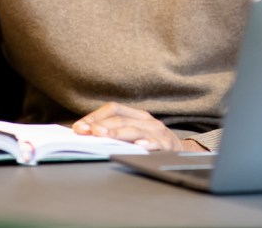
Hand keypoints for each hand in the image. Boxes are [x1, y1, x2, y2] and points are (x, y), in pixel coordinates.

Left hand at [72, 102, 205, 151]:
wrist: (182, 153)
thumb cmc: (150, 143)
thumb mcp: (134, 133)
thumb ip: (113, 131)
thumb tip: (83, 134)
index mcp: (136, 114)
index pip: (113, 108)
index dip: (95, 116)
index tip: (79, 128)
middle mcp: (146, 120)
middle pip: (121, 118)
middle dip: (102, 125)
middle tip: (88, 132)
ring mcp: (157, 132)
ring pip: (134, 130)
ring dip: (117, 133)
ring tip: (104, 135)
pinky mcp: (166, 145)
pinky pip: (155, 143)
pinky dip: (146, 144)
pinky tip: (137, 146)